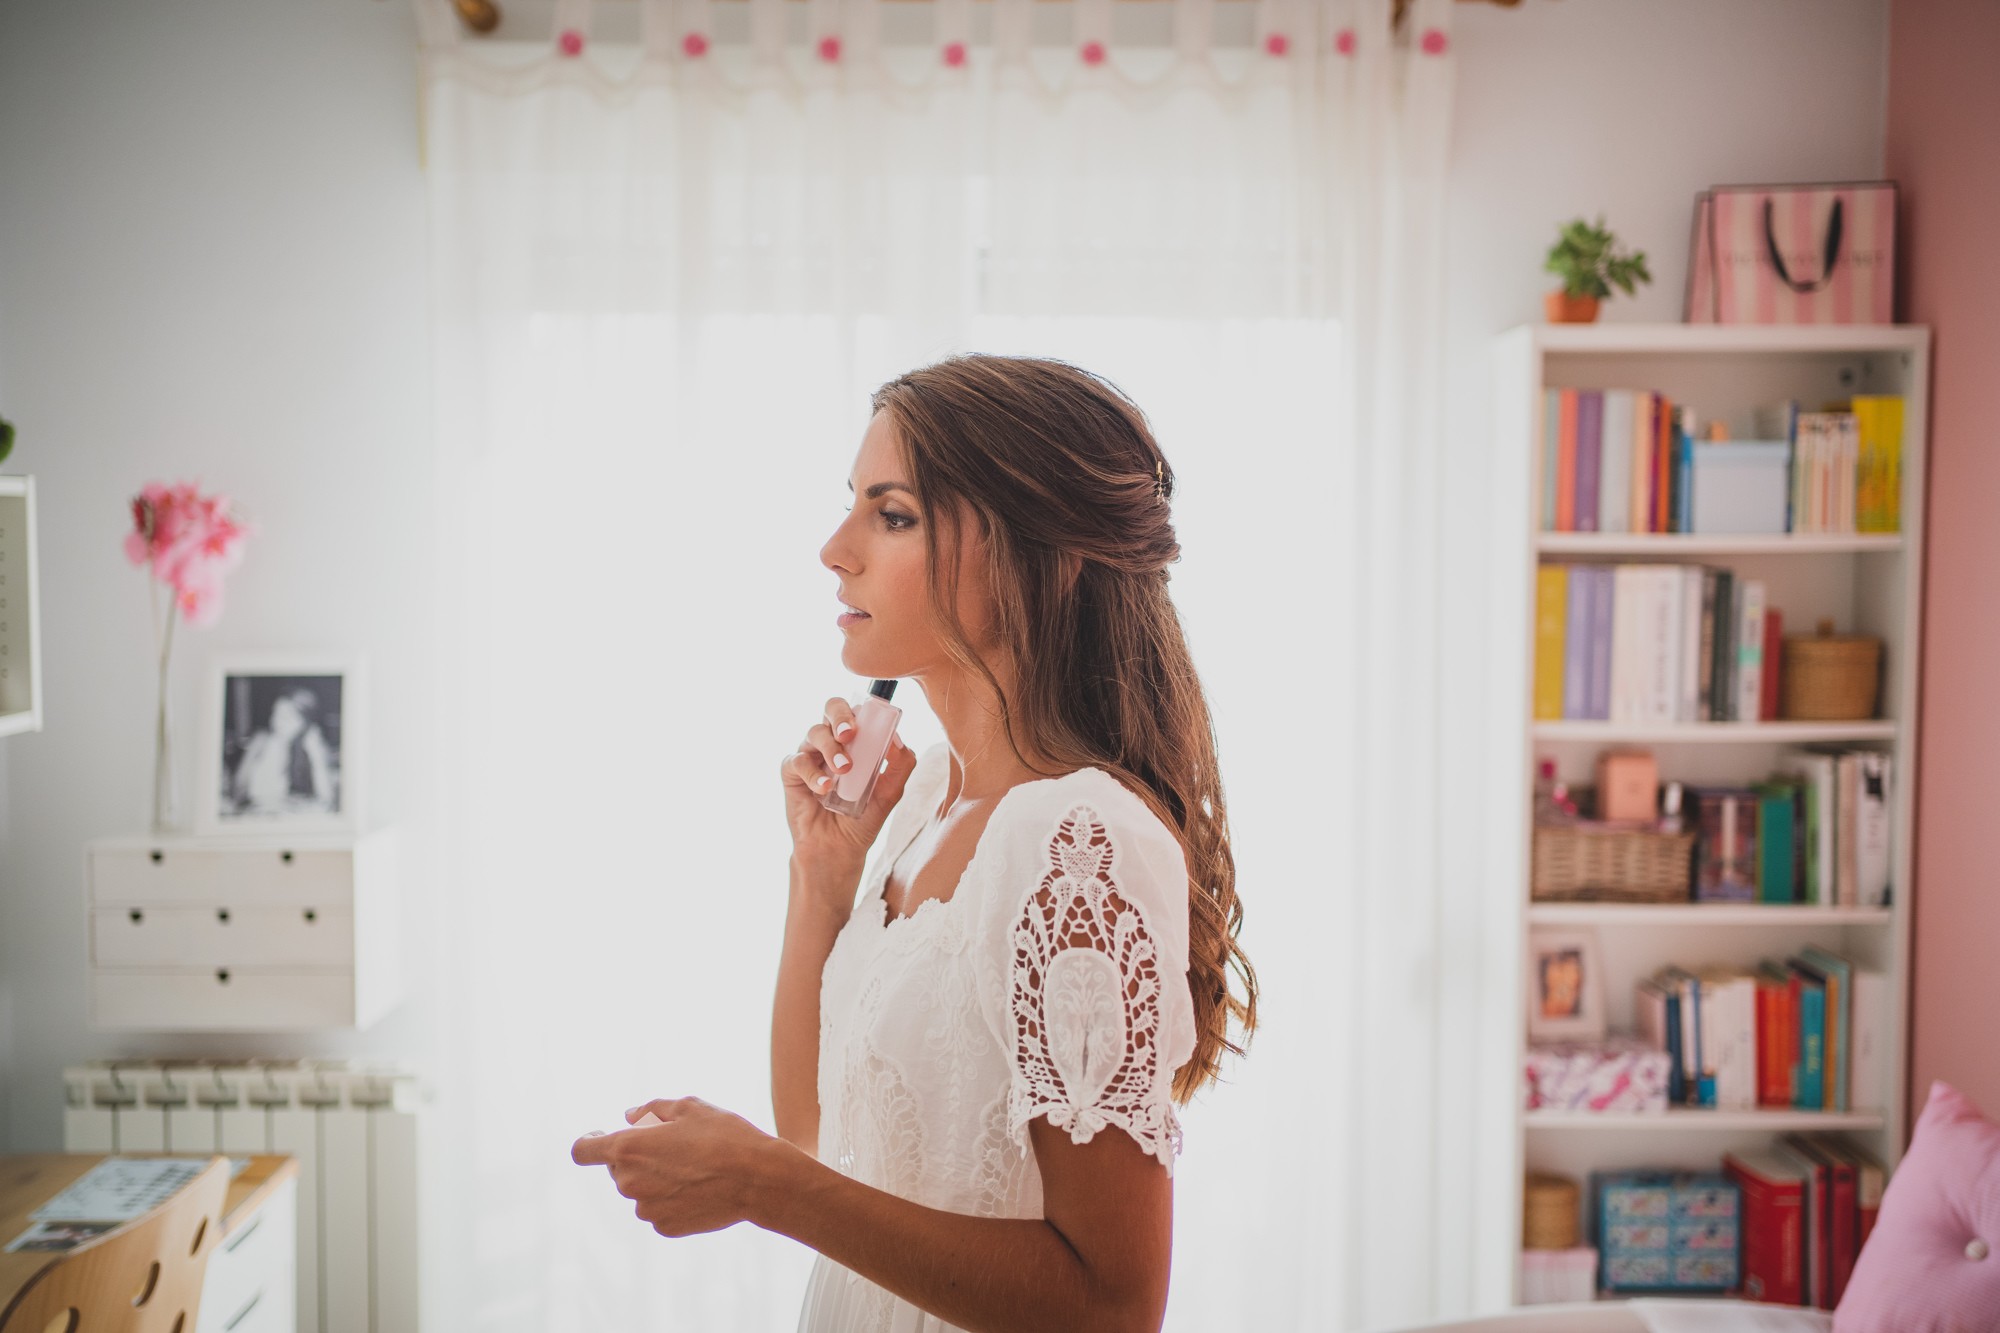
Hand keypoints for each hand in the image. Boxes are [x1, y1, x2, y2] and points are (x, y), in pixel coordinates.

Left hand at [570, 1096, 782, 1237]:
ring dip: (655, 1179)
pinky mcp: (665, 1228)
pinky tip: (699, 1189)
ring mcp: (646, 1209)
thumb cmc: (724, 1136)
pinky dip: (671, 1200)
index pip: (583, 1151)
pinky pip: (658, 1210)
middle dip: (636, 1157)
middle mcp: (629, 1183)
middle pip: (618, 1169)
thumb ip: (652, 1109)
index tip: (600, 1135)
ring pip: (640, 1191)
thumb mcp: (690, 1107)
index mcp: (629, 1149)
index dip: (589, 1141)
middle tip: (673, 1145)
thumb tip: (630, 1117)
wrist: (757, 1179)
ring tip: (693, 1168)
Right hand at [780, 696, 918, 891]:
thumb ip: (900, 765)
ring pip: (815, 732)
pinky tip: (825, 788)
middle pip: (830, 708)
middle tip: (850, 733)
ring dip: (831, 748)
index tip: (873, 717)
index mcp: (854, 741)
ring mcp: (810, 755)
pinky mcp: (791, 773)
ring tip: (844, 769)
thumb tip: (899, 738)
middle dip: (840, 715)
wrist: (838, 850)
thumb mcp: (890, 793)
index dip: (862, 708)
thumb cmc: (862, 819)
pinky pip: (798, 760)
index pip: (856, 710)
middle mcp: (830, 743)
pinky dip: (813, 773)